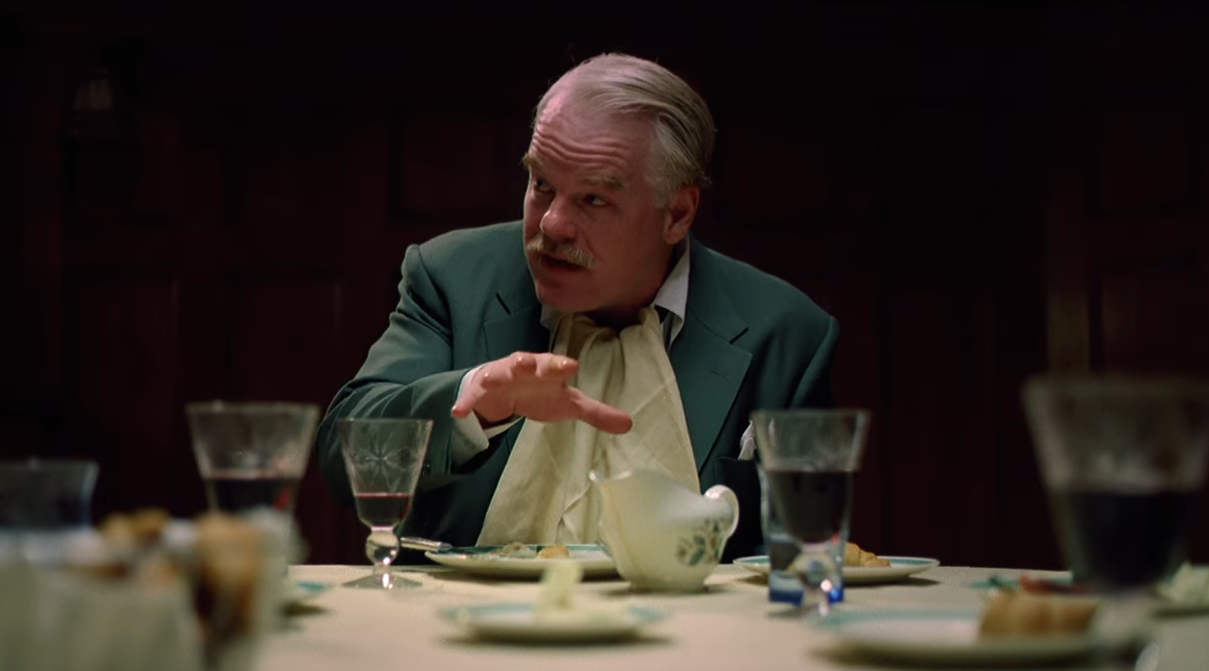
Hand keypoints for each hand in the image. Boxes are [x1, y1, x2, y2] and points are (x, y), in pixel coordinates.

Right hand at [450, 352, 632, 433]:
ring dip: (494, 375)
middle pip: (525, 362)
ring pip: (497, 372)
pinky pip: (471, 396)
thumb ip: (596, 413)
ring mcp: (500, 376)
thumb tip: (629, 425)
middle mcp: (523, 368)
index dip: (561, 365)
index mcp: (547, 370)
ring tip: (489, 380)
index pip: (556, 365)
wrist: (504, 390)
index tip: (571, 366)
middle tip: (525, 364)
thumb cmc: (540, 392)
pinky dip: (465, 403)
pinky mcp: (480, 390)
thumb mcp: (568, 404)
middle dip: (525, 362)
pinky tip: (458, 412)